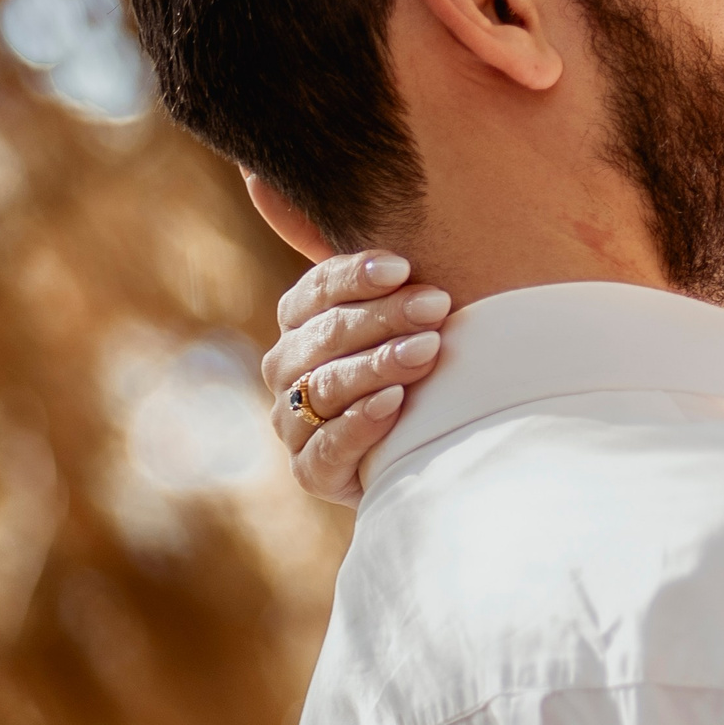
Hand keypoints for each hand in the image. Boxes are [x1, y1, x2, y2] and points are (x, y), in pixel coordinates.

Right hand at [260, 252, 450, 507]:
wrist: (423, 453)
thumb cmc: (424, 370)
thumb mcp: (414, 324)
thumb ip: (409, 289)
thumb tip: (418, 254)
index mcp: (302, 322)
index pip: (317, 289)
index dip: (356, 276)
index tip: (404, 267)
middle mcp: (287, 367)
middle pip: (327, 334)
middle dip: (384, 316)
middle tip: (436, 305)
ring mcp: (292, 421)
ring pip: (326, 386)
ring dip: (377, 365)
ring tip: (427, 349)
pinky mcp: (311, 470)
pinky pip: (326, 446)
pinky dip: (359, 423)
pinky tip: (394, 403)